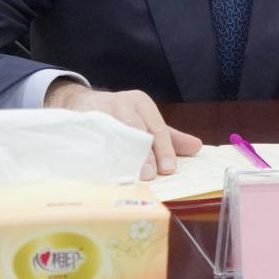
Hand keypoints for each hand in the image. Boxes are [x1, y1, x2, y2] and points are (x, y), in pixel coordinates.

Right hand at [43, 80, 202, 179]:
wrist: (82, 103)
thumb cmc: (122, 116)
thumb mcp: (147, 122)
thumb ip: (171, 137)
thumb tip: (197, 147)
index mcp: (141, 103)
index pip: (156, 127)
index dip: (164, 148)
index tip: (169, 169)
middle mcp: (122, 104)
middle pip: (136, 129)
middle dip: (143, 154)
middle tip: (150, 175)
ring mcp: (101, 112)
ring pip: (115, 134)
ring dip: (123, 156)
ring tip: (130, 175)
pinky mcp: (83, 122)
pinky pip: (94, 139)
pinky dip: (101, 155)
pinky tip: (107, 170)